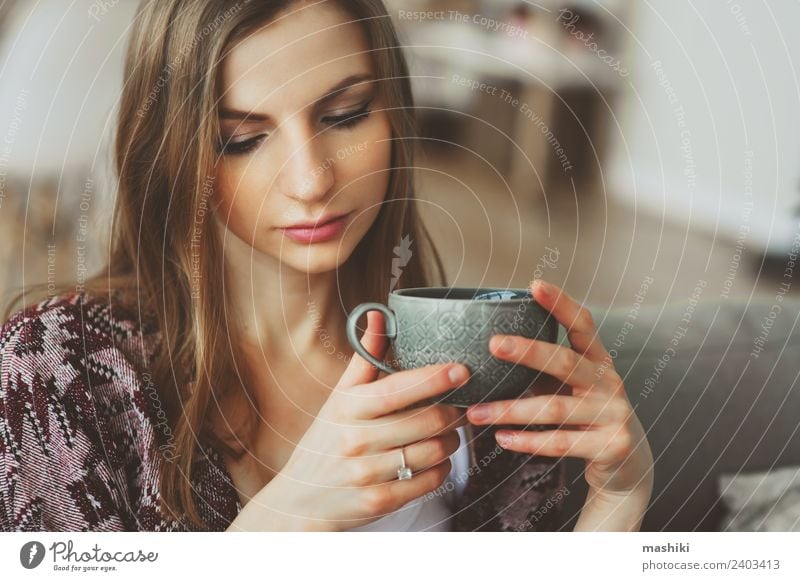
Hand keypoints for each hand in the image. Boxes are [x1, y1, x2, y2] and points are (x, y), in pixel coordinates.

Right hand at [234, 311, 468, 531]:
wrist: (299, 499)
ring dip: (452, 440)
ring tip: (450, 433)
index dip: (434, 378)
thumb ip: (365, 358)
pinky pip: (429, 481)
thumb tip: (378, 314)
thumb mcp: (339, 398)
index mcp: (348, 408)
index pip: (397, 389)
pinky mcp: (379, 502)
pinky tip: (437, 460)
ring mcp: (367, 473)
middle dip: (454, 412)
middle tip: (460, 407)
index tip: (461, 370)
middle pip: (427, 421)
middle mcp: (356, 439)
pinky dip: (443, 469)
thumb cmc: (325, 440)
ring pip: (433, 451)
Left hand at [465, 280, 653, 512]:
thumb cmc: (586, 415)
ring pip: (555, 408)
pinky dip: (528, 441)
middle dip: (528, 352)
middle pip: (565, 362)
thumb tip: (492, 348)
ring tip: (476, 412)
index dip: (561, 304)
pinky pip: (561, 442)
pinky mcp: (611, 446)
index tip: (535, 285)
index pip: (583, 325)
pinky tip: (501, 437)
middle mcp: (609, 383)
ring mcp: (613, 414)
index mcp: (598, 361)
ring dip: (511, 410)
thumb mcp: (572, 387)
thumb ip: (546, 369)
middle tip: (493, 344)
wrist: (628, 463)